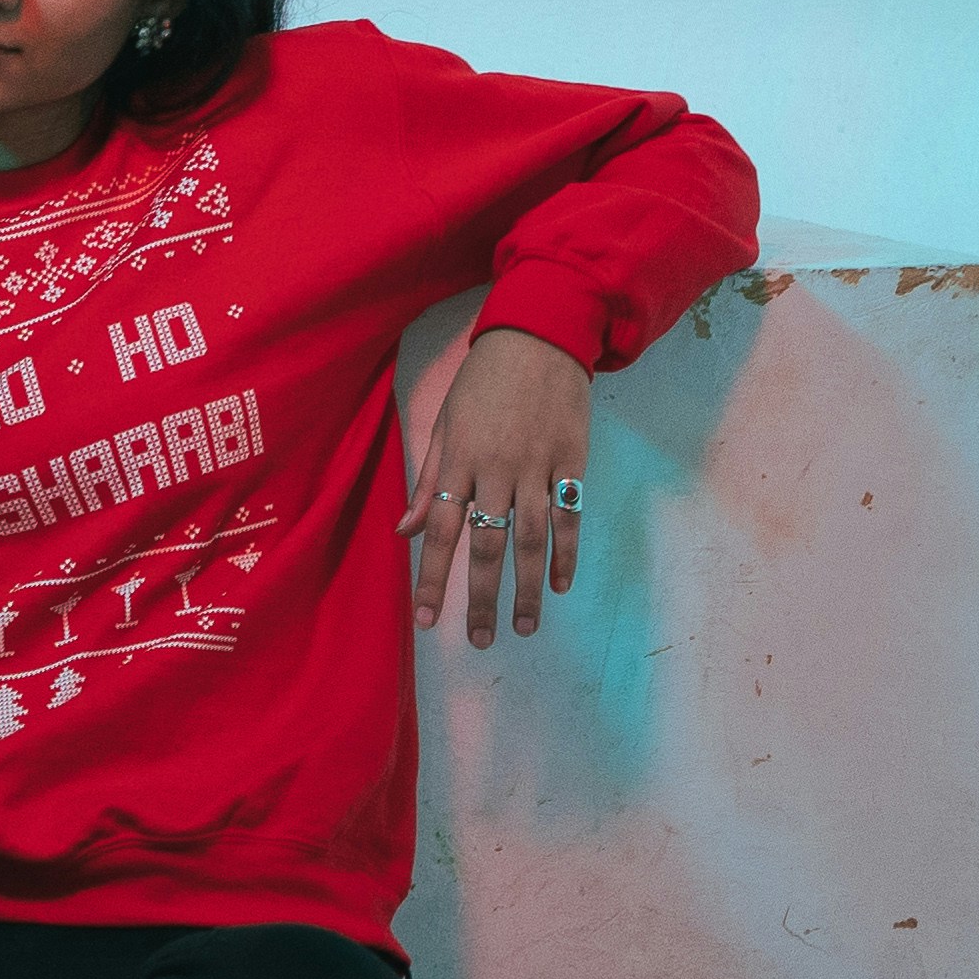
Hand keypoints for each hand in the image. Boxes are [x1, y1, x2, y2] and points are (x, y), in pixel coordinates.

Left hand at [393, 327, 589, 645]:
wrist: (540, 336)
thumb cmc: (482, 383)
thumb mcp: (444, 425)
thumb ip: (429, 482)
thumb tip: (406, 532)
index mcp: (458, 462)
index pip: (440, 531)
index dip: (433, 580)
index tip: (427, 622)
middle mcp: (496, 470)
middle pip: (486, 545)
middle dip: (480, 598)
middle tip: (480, 642)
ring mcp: (538, 466)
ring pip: (531, 539)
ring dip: (528, 588)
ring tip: (523, 628)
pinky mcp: (573, 460)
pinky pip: (569, 516)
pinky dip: (566, 553)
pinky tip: (561, 586)